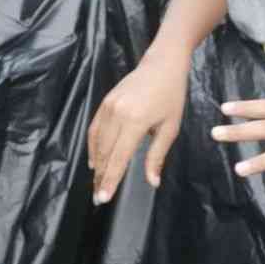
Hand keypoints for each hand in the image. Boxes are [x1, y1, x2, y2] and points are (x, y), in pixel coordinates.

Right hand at [87, 51, 190, 203]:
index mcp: (136, 122)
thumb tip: (153, 182)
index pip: (118, 158)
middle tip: (98, 198)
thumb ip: (157, 156)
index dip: (110, 180)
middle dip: (101, 177)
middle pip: (104, 153)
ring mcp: (108, 107)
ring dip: (96, 164)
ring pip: (97, 142)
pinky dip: (92, 146)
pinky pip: (94, 129)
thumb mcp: (170, 128)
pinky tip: (94, 161)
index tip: (103, 198)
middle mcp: (118, 114)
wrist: (162, 65)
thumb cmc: (171, 96)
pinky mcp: (105, 102)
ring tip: (97, 183)